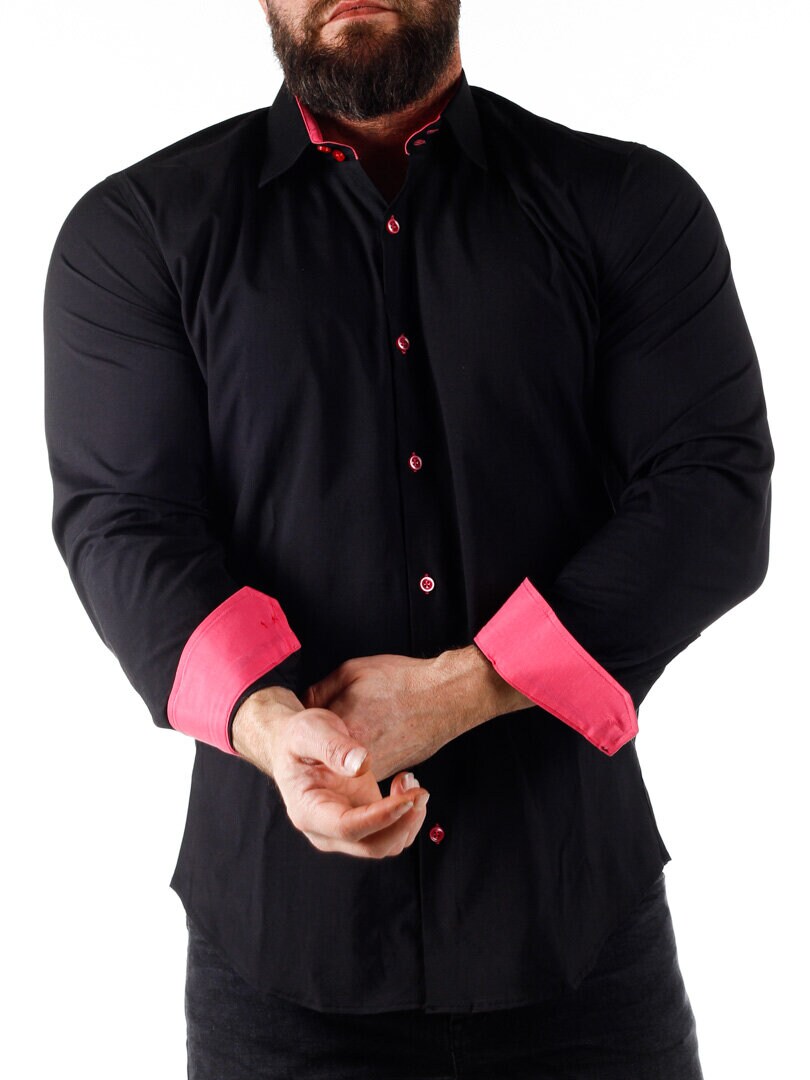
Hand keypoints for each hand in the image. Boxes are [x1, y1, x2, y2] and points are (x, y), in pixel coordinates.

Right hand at [231, 686, 429, 857]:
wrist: (294, 745)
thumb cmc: (298, 738)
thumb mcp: (310, 732)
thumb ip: (333, 747)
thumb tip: (361, 765)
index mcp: (308, 812)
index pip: (347, 828)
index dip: (381, 818)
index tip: (409, 799)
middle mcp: (325, 831)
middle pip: (372, 846)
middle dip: (402, 822)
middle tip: (420, 789)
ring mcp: (345, 831)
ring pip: (387, 846)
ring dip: (408, 819)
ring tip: (410, 780)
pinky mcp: (362, 823)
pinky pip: (391, 833)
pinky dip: (406, 815)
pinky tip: (404, 784)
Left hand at [302, 647, 506, 781]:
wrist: (445, 697)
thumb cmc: (400, 680)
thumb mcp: (351, 672)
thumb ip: (320, 692)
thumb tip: (303, 705)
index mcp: (340, 730)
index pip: (308, 733)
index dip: (309, 723)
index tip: (311, 717)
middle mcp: (354, 757)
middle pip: (325, 753)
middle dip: (325, 740)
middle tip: (335, 721)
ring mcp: (375, 768)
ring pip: (346, 765)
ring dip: (346, 751)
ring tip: (364, 724)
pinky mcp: (392, 772)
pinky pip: (368, 768)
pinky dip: (366, 756)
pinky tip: (379, 734)